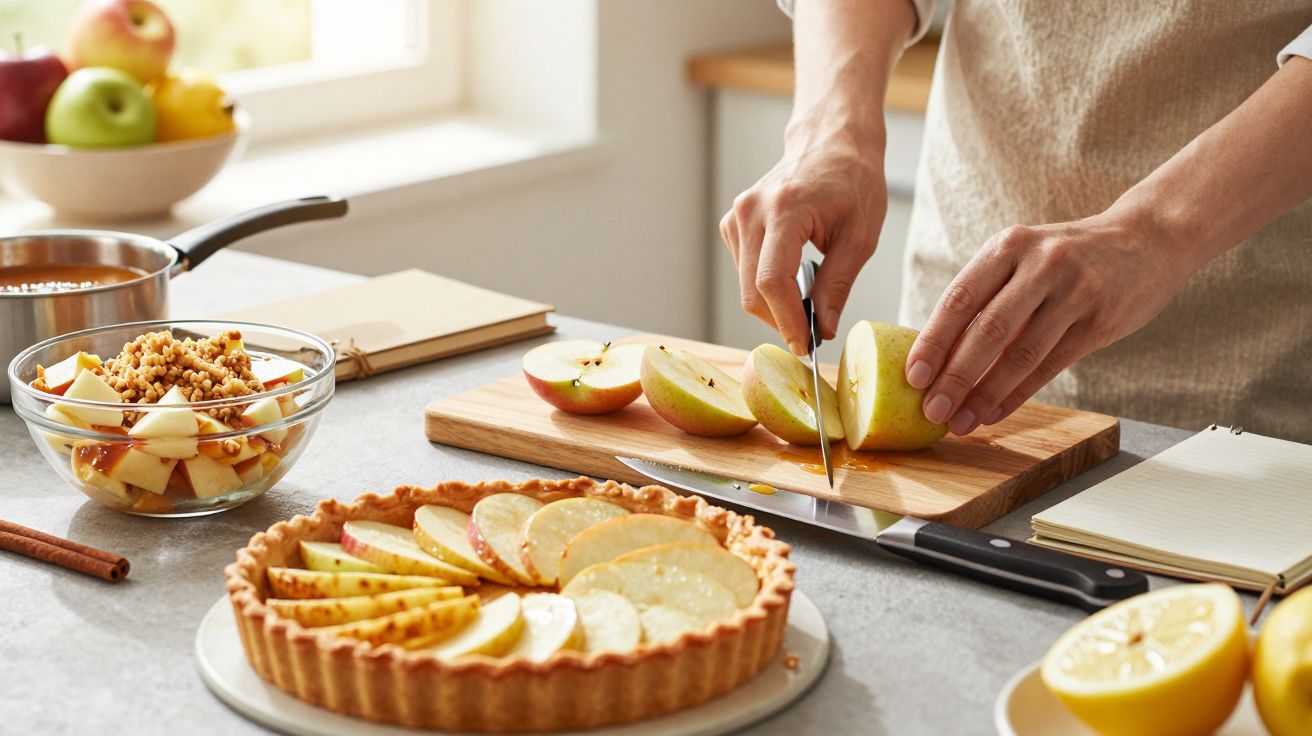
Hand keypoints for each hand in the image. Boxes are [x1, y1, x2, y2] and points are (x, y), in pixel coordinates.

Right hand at [721, 124, 887, 353]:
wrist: (831, 142)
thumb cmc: (853, 181)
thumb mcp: (860, 237)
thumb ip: (837, 285)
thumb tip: (822, 328)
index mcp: (785, 209)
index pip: (772, 281)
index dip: (787, 320)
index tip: (807, 344)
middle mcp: (751, 211)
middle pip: (752, 290)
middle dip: (781, 319)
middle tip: (812, 332)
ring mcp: (737, 216)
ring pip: (746, 285)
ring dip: (774, 304)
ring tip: (808, 297)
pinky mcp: (733, 223)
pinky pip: (743, 271)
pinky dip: (766, 286)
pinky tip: (792, 277)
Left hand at [905, 211, 1190, 434]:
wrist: (1148, 239)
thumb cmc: (1070, 256)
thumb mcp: (1026, 257)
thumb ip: (988, 296)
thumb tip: (938, 353)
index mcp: (1010, 245)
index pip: (960, 298)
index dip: (933, 341)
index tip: (912, 376)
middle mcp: (1042, 263)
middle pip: (988, 330)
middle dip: (955, 377)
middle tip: (930, 410)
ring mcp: (1076, 291)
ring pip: (1020, 354)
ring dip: (985, 395)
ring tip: (960, 422)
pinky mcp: (1101, 320)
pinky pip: (1051, 366)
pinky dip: (1017, 395)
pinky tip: (994, 413)